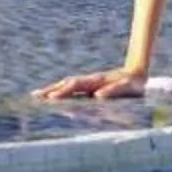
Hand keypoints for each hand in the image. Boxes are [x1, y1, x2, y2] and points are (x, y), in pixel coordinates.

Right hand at [36, 63, 150, 100]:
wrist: (137, 73)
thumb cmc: (134, 84)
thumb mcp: (127, 87)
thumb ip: (114, 91)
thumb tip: (97, 96)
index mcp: (96, 81)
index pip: (75, 86)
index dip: (63, 91)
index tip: (51, 98)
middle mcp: (89, 80)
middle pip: (66, 83)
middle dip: (50, 90)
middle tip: (34, 97)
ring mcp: (88, 83)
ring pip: (66, 85)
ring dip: (52, 90)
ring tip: (36, 96)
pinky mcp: (89, 87)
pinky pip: (71, 90)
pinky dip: (59, 92)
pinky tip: (52, 98)